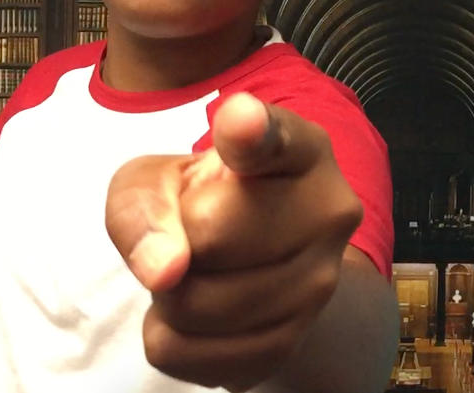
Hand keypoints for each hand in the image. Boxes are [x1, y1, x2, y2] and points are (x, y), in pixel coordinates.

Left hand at [104, 92, 364, 391]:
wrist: (257, 262)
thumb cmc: (204, 200)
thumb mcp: (158, 178)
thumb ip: (144, 203)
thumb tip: (166, 270)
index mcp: (303, 149)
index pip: (277, 139)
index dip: (252, 132)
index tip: (238, 118)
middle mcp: (329, 211)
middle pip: (210, 232)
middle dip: (175, 237)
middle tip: (193, 231)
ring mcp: (319, 284)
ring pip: (193, 303)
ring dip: (167, 294)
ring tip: (196, 271)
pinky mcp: (292, 343)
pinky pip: (188, 354)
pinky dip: (170, 338)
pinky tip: (198, 313)